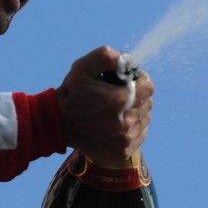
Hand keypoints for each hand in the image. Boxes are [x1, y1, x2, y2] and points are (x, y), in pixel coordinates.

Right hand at [57, 46, 153, 165]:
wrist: (59, 123)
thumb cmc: (73, 92)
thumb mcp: (84, 66)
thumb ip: (106, 56)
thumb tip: (127, 59)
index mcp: (120, 100)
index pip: (148, 86)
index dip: (139, 80)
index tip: (127, 81)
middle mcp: (126, 122)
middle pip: (147, 103)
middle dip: (136, 96)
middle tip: (118, 95)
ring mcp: (125, 139)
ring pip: (145, 119)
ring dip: (135, 112)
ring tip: (115, 110)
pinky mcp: (123, 152)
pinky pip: (140, 134)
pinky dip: (133, 128)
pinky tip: (116, 124)